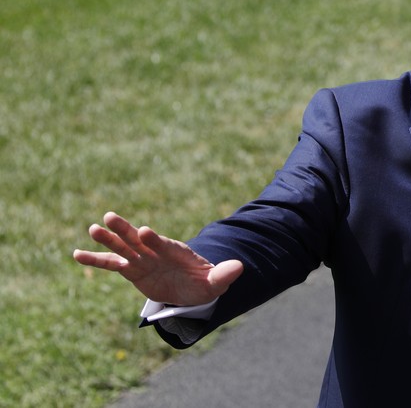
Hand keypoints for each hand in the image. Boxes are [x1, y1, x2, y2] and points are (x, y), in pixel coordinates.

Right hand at [73, 211, 242, 305]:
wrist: (193, 287)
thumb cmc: (204, 283)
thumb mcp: (216, 282)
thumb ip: (223, 274)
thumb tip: (240, 267)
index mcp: (176, 251)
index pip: (163, 244)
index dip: (154, 239)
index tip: (144, 231)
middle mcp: (156, 251)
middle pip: (138, 239)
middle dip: (125, 230)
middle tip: (109, 217)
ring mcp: (142, 259)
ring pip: (123, 248)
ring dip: (108, 240)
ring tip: (92, 229)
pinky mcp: (132, 270)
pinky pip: (111, 264)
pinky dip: (95, 260)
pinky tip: (76, 254)